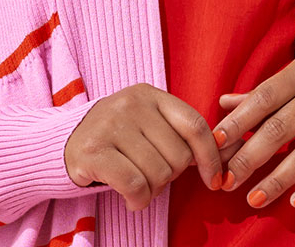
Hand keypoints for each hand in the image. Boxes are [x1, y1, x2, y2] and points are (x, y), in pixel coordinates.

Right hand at [64, 82, 227, 211]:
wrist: (63, 144)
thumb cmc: (116, 137)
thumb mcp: (147, 123)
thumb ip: (180, 133)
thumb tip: (231, 151)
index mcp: (148, 93)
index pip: (194, 124)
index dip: (211, 157)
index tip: (215, 180)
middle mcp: (130, 103)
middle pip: (178, 157)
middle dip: (169, 175)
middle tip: (149, 172)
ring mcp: (110, 124)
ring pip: (159, 174)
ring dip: (152, 190)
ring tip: (135, 180)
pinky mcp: (94, 151)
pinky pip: (136, 186)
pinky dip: (138, 200)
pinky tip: (129, 196)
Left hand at [211, 41, 294, 209]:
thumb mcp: (293, 71)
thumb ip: (261, 93)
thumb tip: (223, 103)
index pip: (264, 98)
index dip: (239, 120)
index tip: (216, 142)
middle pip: (282, 128)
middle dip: (251, 157)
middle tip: (228, 180)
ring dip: (280, 178)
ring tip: (255, 197)